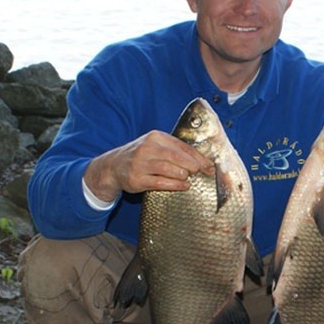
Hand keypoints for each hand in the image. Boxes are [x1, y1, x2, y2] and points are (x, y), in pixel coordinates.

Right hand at [83, 130, 214, 202]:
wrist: (114, 166)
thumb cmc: (141, 156)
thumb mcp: (156, 146)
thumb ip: (175, 151)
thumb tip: (201, 161)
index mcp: (156, 137)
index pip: (181, 146)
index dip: (198, 157)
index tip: (209, 165)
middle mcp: (147, 148)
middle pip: (176, 157)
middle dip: (192, 165)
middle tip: (200, 172)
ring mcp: (141, 164)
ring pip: (168, 169)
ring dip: (183, 174)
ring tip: (189, 178)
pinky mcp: (137, 179)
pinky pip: (160, 182)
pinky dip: (175, 185)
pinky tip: (184, 186)